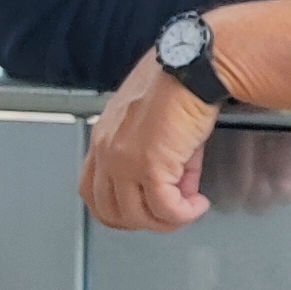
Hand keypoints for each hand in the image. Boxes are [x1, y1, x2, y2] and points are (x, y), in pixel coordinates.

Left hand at [79, 43, 220, 232]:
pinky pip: (165, 208)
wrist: (193, 67)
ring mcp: (125, 160)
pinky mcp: (151, 165)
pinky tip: (198, 205)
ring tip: (188, 210)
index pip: (92, 190)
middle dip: (142, 222)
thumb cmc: (177, 82)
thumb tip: (182, 188)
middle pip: (109, 211)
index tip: (142, 212)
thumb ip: (163, 161)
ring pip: (137, 216)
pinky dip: (184, 214)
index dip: (118, 211)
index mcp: (104, 137)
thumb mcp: (158, 124)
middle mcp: (108, 151)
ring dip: (166, 221)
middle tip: (167, 217)